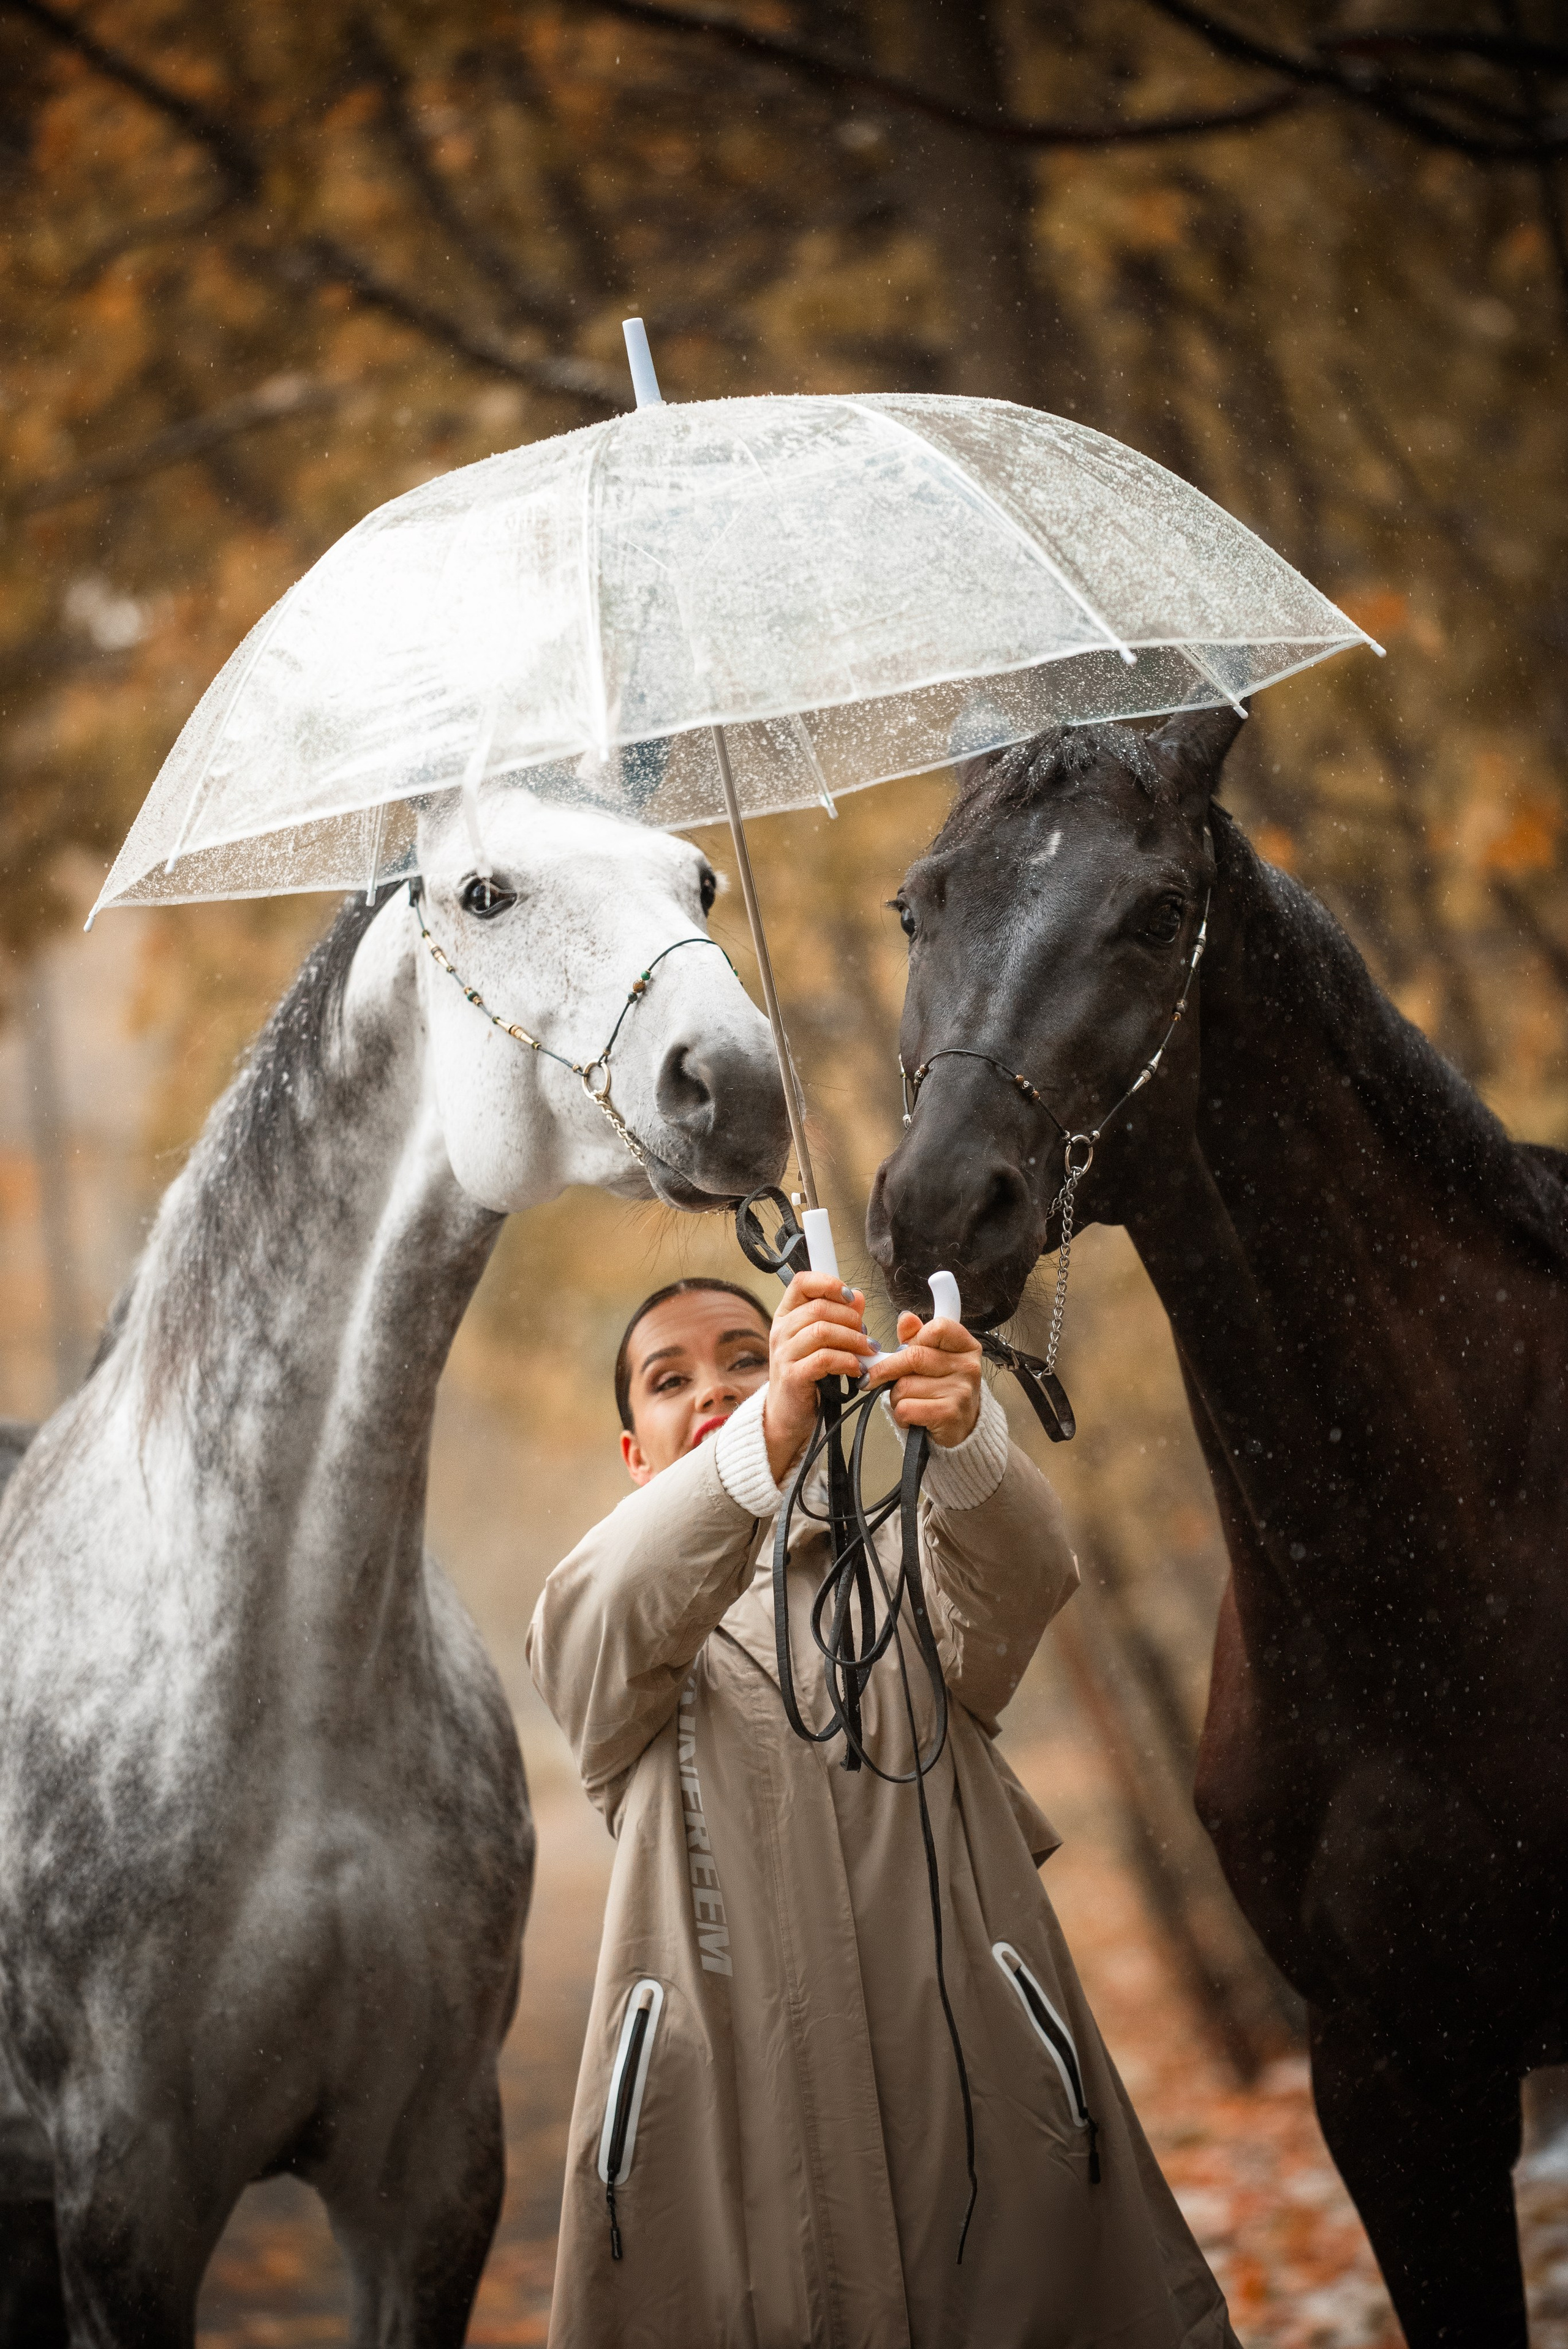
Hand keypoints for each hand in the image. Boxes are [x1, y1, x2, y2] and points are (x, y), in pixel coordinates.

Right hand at [762, 1271, 876, 1483]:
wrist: (787, 1415)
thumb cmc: (808, 1376)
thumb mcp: (822, 1342)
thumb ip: (840, 1317)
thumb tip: (858, 1297)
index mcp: (787, 1316)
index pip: (802, 1283)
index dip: (829, 1283)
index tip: (850, 1297)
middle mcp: (781, 1330)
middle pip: (819, 1307)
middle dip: (851, 1319)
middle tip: (866, 1336)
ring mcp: (784, 1354)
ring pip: (821, 1331)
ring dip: (852, 1339)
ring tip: (868, 1351)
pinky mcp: (792, 1376)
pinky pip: (823, 1359)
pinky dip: (846, 1361)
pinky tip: (857, 1368)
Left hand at [866, 1311, 981, 1448]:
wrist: (962, 1428)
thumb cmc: (943, 1391)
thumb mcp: (934, 1359)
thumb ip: (917, 1337)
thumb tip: (905, 1318)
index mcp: (966, 1346)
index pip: (937, 1328)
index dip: (913, 1339)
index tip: (901, 1350)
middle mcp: (968, 1366)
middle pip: (913, 1356)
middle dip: (886, 1370)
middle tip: (872, 1378)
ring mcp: (961, 1391)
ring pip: (905, 1385)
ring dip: (895, 1397)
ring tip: (908, 1402)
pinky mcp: (949, 1414)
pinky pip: (906, 1408)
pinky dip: (900, 1416)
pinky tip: (913, 1418)